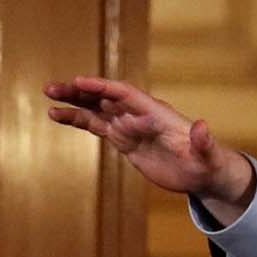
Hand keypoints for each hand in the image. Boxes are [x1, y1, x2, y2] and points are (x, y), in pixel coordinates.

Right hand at [45, 76, 255, 218]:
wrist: (203, 173)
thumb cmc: (207, 162)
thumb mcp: (208, 155)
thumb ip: (204, 142)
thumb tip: (202, 126)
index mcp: (157, 113)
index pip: (126, 94)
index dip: (103, 87)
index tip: (79, 82)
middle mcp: (139, 115)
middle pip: (105, 96)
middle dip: (80, 91)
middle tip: (53, 88)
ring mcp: (129, 126)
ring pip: (96, 109)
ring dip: (73, 103)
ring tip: (49, 99)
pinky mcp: (123, 139)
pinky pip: (96, 126)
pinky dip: (77, 120)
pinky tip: (57, 116)